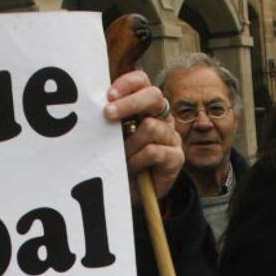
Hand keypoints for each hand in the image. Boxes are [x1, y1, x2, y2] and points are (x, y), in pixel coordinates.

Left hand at [104, 69, 182, 201]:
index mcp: (145, 106)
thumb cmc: (121, 160)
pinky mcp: (177, 156)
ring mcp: (172, 136)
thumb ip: (112, 118)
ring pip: (151, 127)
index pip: (142, 81)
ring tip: (123, 158)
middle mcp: (162, 117)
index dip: (127, 84)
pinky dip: (138, 160)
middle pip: (154, 96)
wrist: (133, 193)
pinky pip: (154, 151)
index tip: (108, 96)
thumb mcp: (113, 136)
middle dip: (129, 104)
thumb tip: (99, 104)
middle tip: (108, 115)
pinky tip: (133, 168)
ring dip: (131, 144)